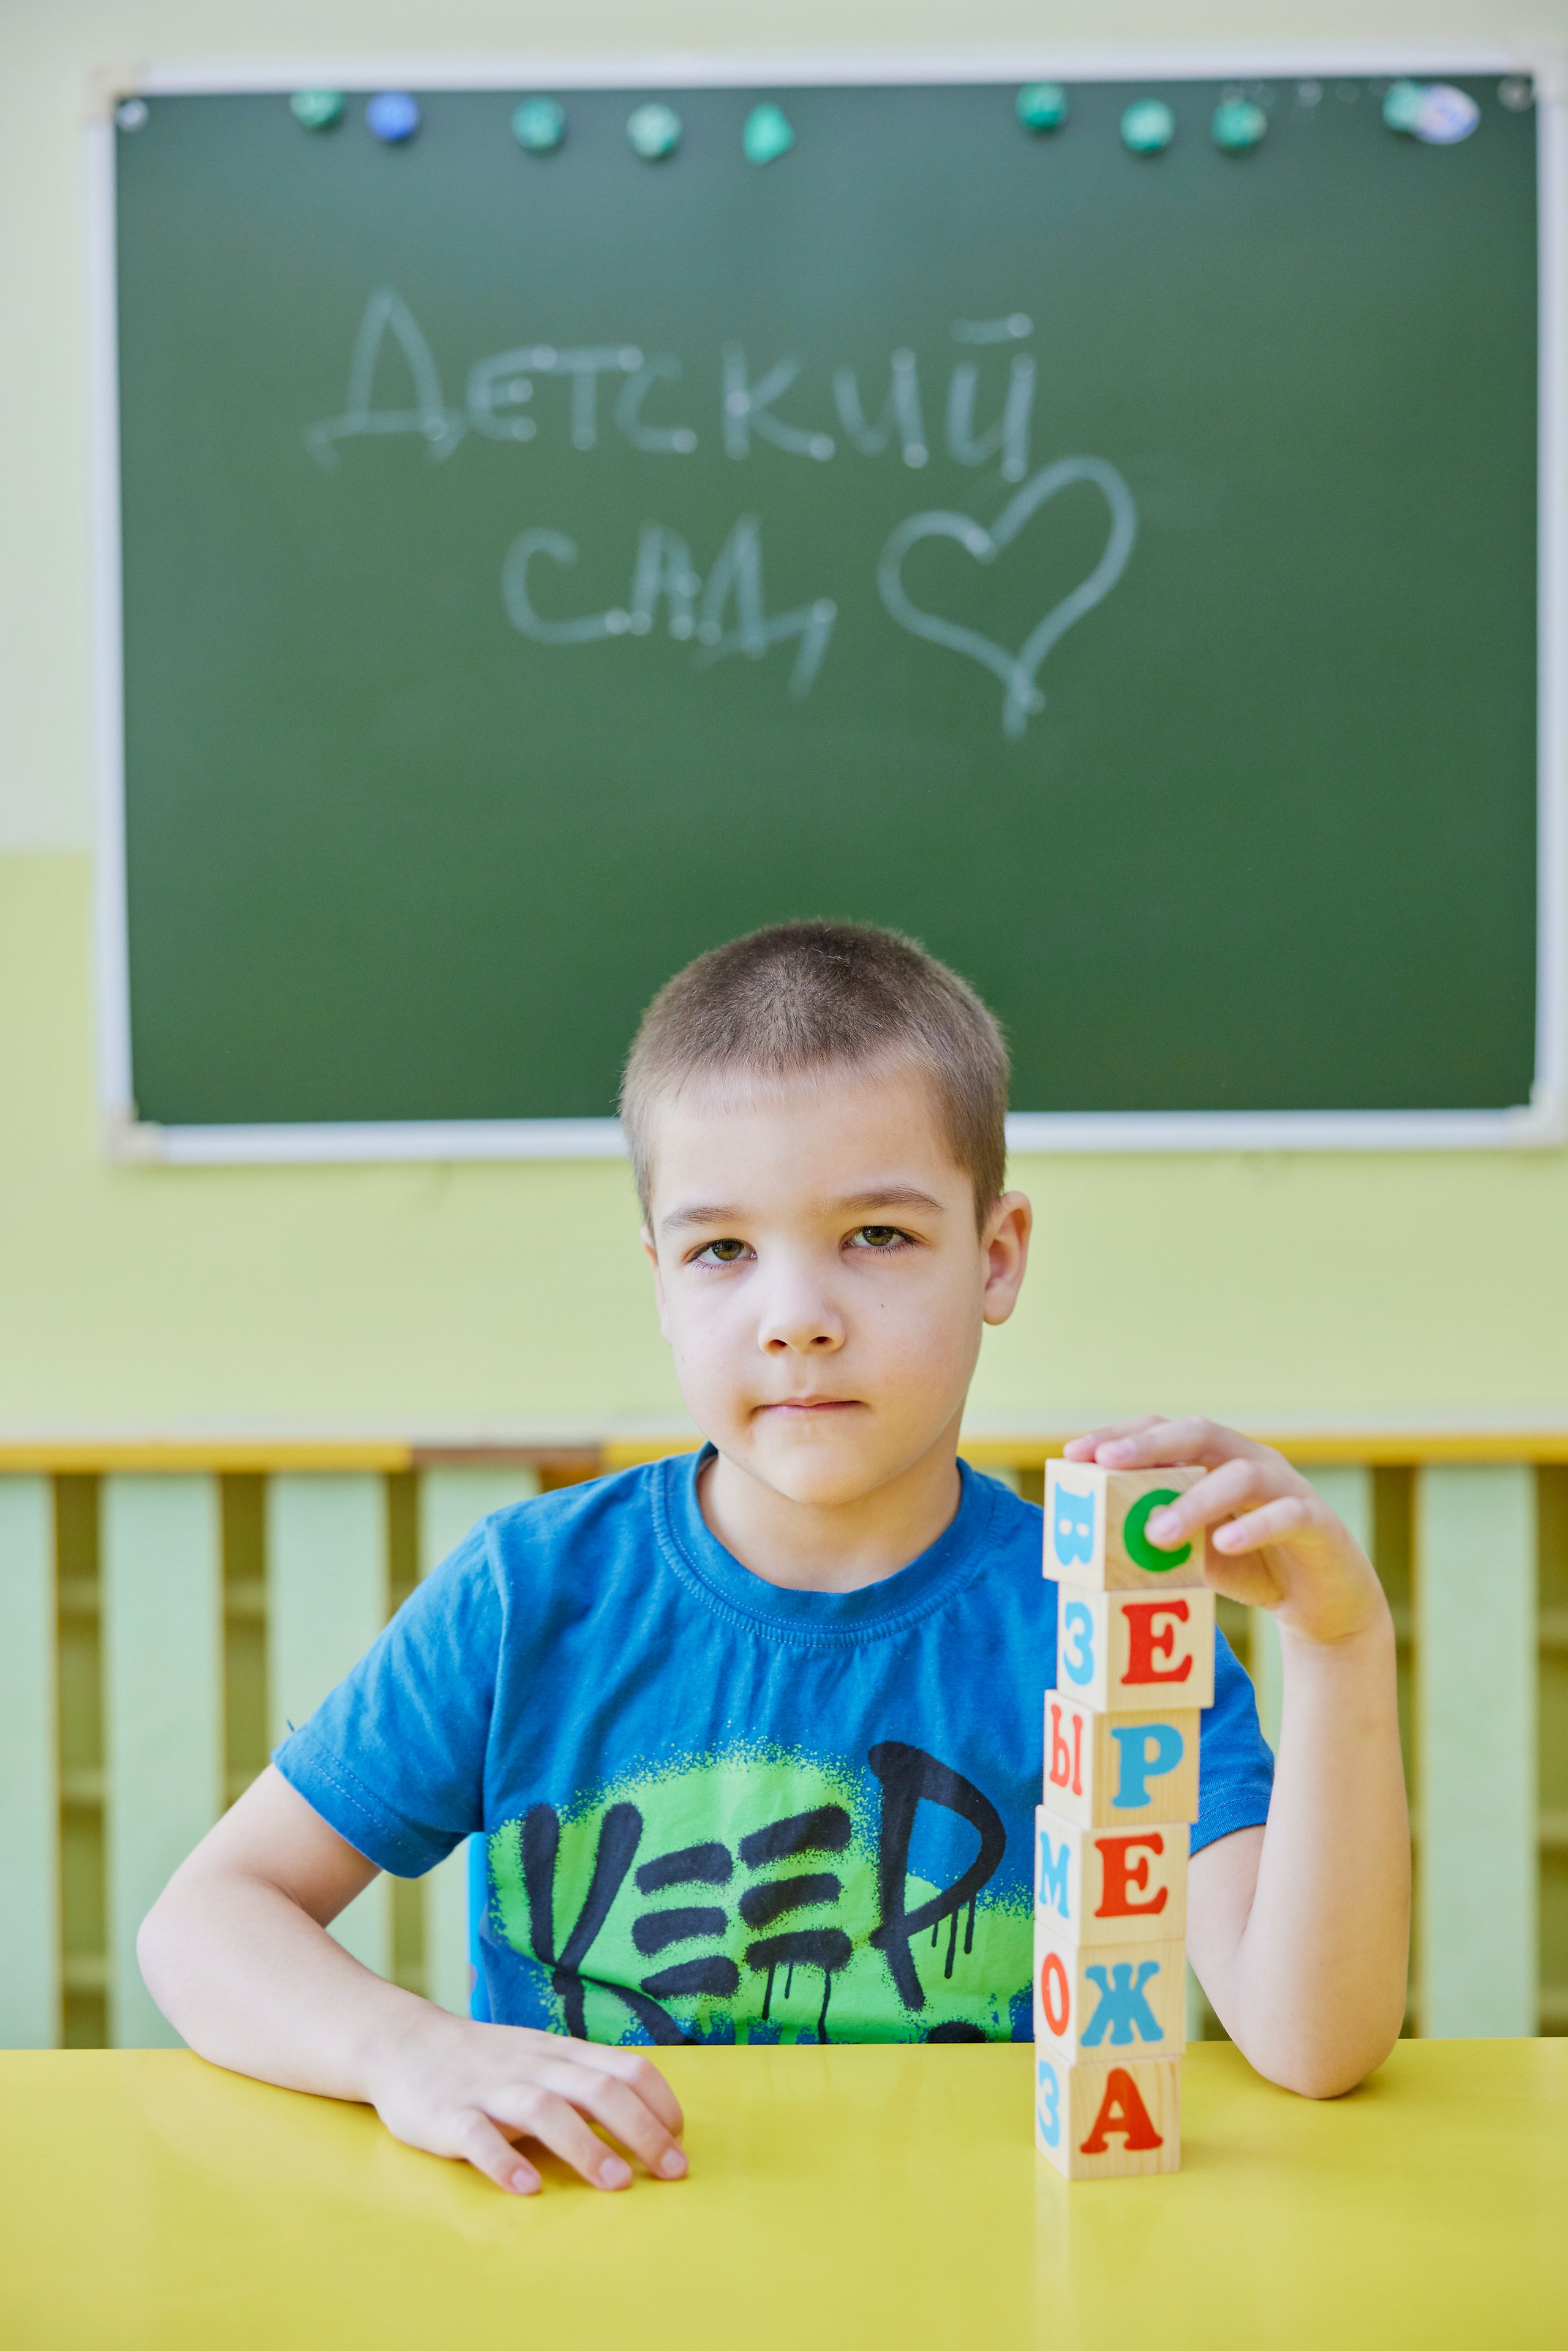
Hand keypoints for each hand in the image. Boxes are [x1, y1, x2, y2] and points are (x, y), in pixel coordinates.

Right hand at [364, 2006, 687, 2195]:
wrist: (404, 2043)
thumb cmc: (488, 2061)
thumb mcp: (543, 2060)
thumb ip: (588, 2083)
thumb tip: (650, 2122)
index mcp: (560, 2054)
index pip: (624, 2068)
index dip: (658, 2103)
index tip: (681, 2141)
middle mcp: (532, 2067)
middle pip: (596, 2089)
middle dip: (640, 2130)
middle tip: (671, 2171)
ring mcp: (489, 2090)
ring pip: (543, 2110)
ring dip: (583, 2145)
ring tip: (614, 2183)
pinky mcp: (448, 2115)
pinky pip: (478, 2136)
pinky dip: (503, 2160)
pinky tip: (527, 2187)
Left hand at [1063, 1416, 1386, 1646]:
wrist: (1324, 1605)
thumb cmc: (1250, 1567)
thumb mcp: (1194, 1552)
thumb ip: (1159, 1536)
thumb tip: (1098, 1537)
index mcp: (1215, 1460)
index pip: (1163, 1433)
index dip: (1119, 1436)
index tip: (1073, 1454)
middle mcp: (1251, 1461)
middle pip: (1200, 1434)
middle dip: (1149, 1445)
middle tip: (1106, 1464)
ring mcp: (1288, 1487)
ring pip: (1240, 1475)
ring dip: (1194, 1500)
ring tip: (1156, 1533)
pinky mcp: (1318, 1522)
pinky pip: (1287, 1515)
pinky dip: (1253, 1527)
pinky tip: (1223, 1544)